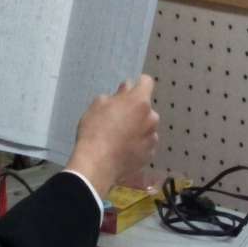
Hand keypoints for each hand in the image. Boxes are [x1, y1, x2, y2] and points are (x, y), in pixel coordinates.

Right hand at [65, 75, 158, 197]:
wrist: (97, 164)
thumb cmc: (95, 130)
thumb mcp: (98, 105)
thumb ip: (116, 95)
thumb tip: (126, 89)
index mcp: (140, 101)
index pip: (147, 82)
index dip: (138, 83)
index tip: (129, 90)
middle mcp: (151, 118)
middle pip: (146, 108)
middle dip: (135, 110)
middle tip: (118, 118)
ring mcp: (152, 138)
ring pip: (147, 127)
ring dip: (138, 128)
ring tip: (120, 137)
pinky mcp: (150, 154)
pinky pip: (146, 144)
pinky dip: (138, 144)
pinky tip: (124, 150)